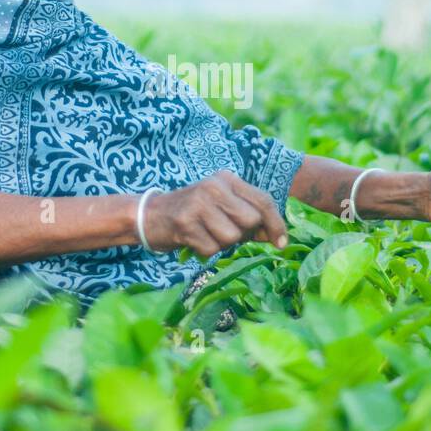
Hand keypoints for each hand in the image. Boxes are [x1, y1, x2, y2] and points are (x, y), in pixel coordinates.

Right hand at [142, 169, 288, 256]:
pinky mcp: (185, 222)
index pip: (263, 200)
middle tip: (224, 232)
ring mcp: (198, 203)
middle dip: (243, 235)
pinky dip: (205, 251)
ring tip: (206, 235)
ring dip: (222, 244)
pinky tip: (193, 240)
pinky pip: (212, 249)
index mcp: (227, 179)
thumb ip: (249, 218)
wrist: (149, 215)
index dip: (276, 223)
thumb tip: (276, 237)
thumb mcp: (222, 206)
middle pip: (250, 221)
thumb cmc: (193, 213)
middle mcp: (214, 186)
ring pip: (232, 237)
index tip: (281, 242)